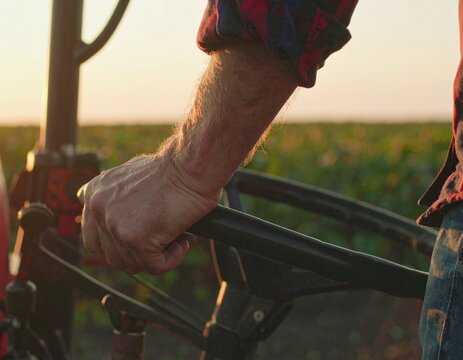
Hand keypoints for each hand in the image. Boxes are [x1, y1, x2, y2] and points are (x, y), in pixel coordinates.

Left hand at [78, 154, 219, 274]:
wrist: (190, 164)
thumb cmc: (172, 168)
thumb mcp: (130, 174)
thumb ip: (115, 197)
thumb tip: (121, 216)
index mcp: (94, 193)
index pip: (93, 236)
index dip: (117, 243)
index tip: (137, 241)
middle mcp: (98, 208)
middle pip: (109, 255)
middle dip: (136, 254)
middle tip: (159, 243)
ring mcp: (115, 225)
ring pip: (131, 264)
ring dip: (155, 256)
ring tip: (175, 237)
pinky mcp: (136, 239)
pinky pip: (155, 266)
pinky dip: (172, 258)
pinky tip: (182, 241)